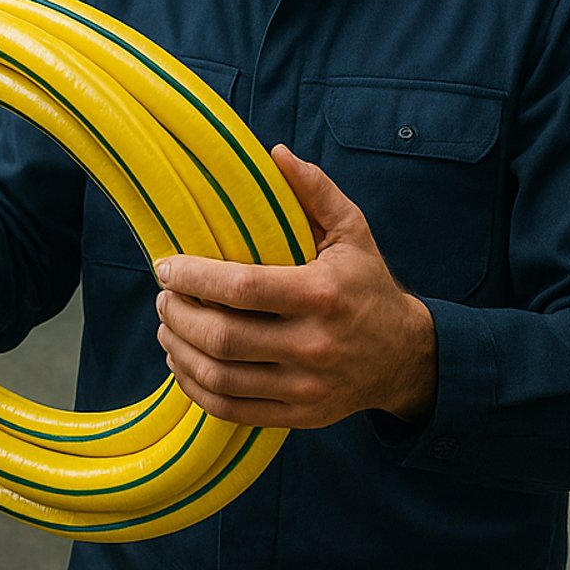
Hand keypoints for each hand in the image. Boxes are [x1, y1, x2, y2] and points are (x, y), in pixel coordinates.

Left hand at [153, 144, 437, 428]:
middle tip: (164, 297)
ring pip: (220, 378)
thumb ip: (314, 191)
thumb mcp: (352, 232)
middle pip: (223, 338)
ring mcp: (306, 386)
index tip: (166, 267)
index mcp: (322, 294)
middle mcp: (314, 345)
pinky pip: (232, 410)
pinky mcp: (299, 415)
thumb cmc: (367, 285)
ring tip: (167, 326)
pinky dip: (196, 388)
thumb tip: (275, 154)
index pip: (242, 288)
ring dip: (180, 351)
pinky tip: (182, 363)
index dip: (194, 277)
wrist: (406, 356)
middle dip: (178, 315)